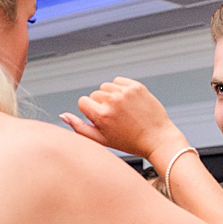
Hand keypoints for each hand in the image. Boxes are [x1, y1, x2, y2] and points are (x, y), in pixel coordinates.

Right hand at [62, 77, 185, 167]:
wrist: (158, 139)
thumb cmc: (131, 142)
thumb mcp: (102, 140)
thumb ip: (80, 128)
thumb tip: (63, 116)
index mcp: (102, 115)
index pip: (83, 102)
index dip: (91, 111)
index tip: (102, 119)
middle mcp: (113, 101)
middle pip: (95, 94)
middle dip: (102, 104)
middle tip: (117, 118)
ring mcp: (125, 92)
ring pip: (106, 87)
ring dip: (111, 96)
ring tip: (123, 110)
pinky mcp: (136, 86)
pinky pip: (119, 81)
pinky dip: (121, 89)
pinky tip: (129, 102)